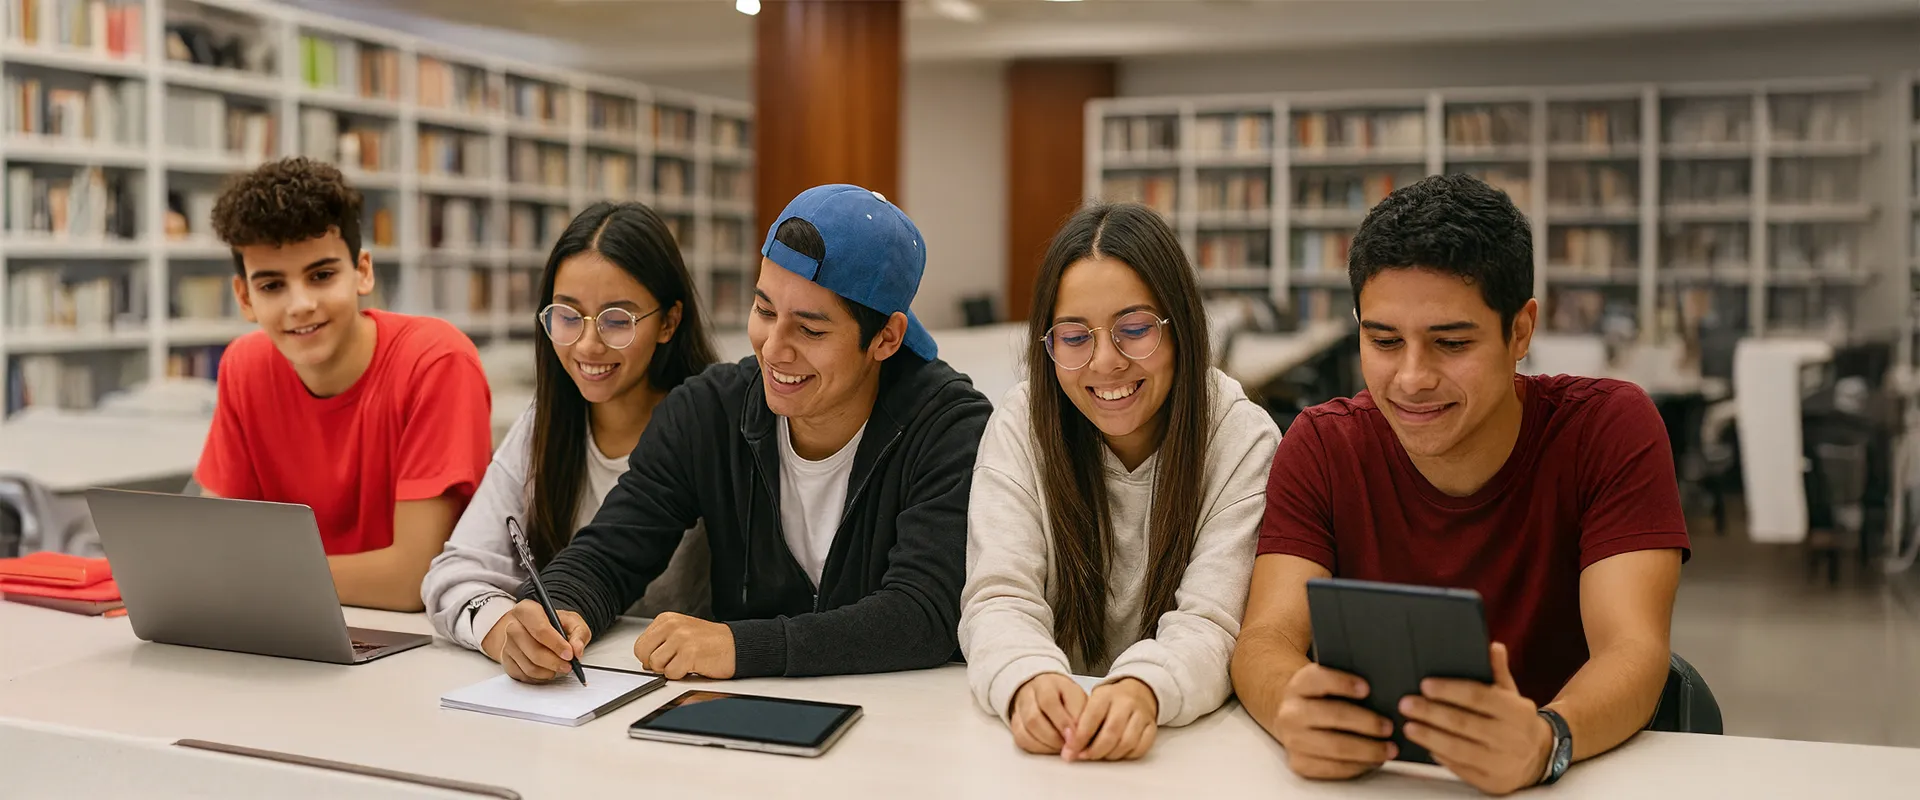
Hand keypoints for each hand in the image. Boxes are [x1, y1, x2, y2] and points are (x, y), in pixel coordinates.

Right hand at [493, 600, 591, 683]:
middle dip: (554, 662)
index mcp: (527, 610)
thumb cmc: (553, 625)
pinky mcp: (507, 662)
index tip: (569, 654)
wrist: (535, 631)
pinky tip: (548, 670)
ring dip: (548, 671)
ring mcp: (507, 645)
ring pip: (529, 666)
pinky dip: (540, 677)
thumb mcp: (572, 622)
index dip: (556, 644)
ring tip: (560, 667)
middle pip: (533, 650)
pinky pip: (524, 675)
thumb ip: (579, 634)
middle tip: (568, 665)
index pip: (540, 630)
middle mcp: (513, 627)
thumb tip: (577, 649)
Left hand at [632, 612, 735, 678]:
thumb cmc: (709, 642)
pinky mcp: (689, 653)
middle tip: (673, 661)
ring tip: (685, 661)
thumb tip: (644, 662)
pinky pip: (672, 673)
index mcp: (666, 619)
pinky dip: (681, 674)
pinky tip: (693, 665)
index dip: (649, 657)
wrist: (734, 645)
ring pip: (656, 665)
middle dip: (656, 664)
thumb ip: (660, 643)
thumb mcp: (680, 633)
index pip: (640, 644)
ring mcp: (680, 638)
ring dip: (670, 669)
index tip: (665, 656)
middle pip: (643, 654)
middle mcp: (672, 626)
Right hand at [1008, 673, 1087, 754]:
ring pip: (1025, 732)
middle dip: (1055, 737)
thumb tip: (1077, 736)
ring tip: (1063, 746)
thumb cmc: (1066, 697)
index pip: (1048, 702)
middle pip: (1033, 719)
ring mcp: (1018, 710)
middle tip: (1070, 745)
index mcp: (1045, 684)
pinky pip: (1022, 740)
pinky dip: (1038, 748)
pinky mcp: (1015, 725)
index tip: (1074, 736)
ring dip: (1047, 744)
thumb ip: (1080, 713)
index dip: (1062, 722)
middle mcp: (1027, 695)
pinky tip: (1051, 747)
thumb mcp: (1078, 698)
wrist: (1048, 693)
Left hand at [1061, 677, 1158, 761]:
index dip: (1080, 738)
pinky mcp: (1152, 726)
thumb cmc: (1110, 700)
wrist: (1139, 691)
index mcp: (1106, 695)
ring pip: (1127, 742)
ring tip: (1099, 755)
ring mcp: (1141, 714)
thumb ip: (1081, 722)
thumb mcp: (1093, 701)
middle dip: (1094, 750)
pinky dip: (1127, 755)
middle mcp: (1126, 703)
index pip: (1092, 718)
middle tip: (1084, 757)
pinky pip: (1140, 747)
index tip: (1070, 750)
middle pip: (1111, 733)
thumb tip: (1070, 748)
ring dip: (1110, 755)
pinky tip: (1116, 753)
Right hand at [1273, 663, 1396, 779]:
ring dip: (1368, 749)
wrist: (1294, 720)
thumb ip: (1348, 684)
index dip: (1343, 683)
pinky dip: (1358, 766)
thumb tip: (1384, 692)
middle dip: (1366, 722)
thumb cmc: (1322, 701)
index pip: (1319, 680)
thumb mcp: (1328, 684)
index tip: (1367, 688)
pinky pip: (1333, 768)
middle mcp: (1291, 713)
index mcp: (1300, 685)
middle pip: (1333, 715)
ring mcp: (1293, 741)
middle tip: (1389, 727)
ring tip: (1389, 749)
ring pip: (1335, 747)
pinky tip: (1373, 761)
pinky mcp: (1299, 764)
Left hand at [1400, 643, 1552, 795]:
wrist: (1540, 758)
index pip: (1479, 697)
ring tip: (1408, 726)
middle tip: (1406, 704)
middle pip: (1464, 723)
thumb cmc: (1516, 721)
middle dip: (1431, 713)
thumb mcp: (1512, 694)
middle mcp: (1510, 737)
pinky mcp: (1491, 782)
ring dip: (1429, 736)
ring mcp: (1501, 762)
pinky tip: (1425, 746)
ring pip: (1459, 749)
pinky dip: (1440, 757)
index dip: (1450, 691)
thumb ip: (1498, 671)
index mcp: (1516, 711)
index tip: (1425, 685)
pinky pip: (1461, 769)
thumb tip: (1492, 645)